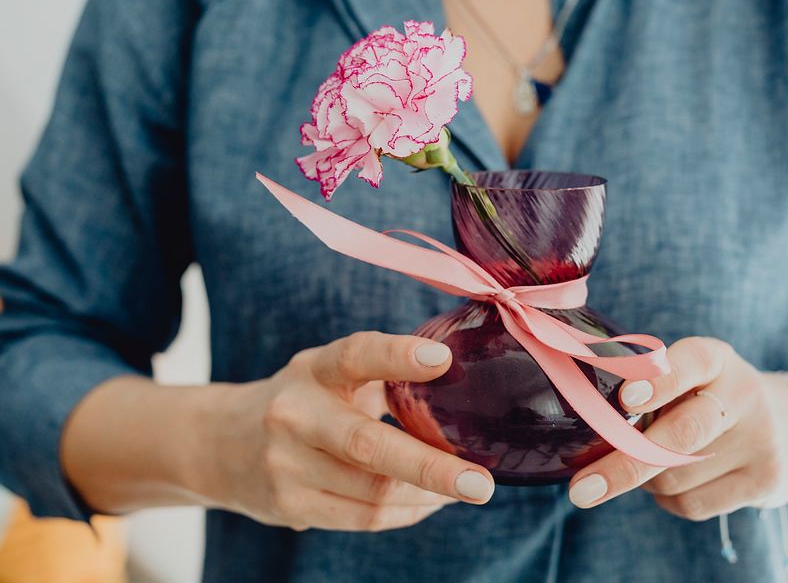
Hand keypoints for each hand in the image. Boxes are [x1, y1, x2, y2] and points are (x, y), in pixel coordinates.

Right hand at [205, 332, 494, 530]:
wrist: (220, 444)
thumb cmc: (304, 400)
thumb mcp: (330, 372)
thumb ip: (384, 374)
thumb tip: (465, 382)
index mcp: (314, 370)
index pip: (355, 355)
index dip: (398, 355)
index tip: (443, 359)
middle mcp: (294, 414)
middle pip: (369, 445)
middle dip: (432, 467)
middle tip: (481, 483)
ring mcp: (287, 465)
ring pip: (373, 492)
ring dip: (428, 495)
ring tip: (464, 489)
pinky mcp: (289, 506)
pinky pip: (363, 518)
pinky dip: (406, 513)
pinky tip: (428, 503)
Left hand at [567, 337, 787, 519]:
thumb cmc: (706, 396)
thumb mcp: (686, 374)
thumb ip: (647, 386)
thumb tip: (586, 417)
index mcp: (716, 357)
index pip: (690, 362)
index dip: (658, 381)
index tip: (626, 400)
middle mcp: (743, 393)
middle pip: (680, 435)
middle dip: (625, 464)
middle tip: (581, 489)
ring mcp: (760, 439)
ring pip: (675, 476)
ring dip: (644, 478)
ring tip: (647, 460)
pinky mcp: (765, 480)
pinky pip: (691, 503)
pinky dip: (666, 499)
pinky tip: (672, 481)